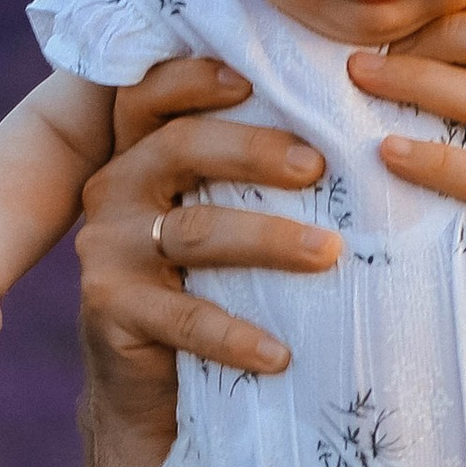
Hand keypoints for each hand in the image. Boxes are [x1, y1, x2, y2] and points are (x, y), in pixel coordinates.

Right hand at [77, 54, 339, 447]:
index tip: (252, 79)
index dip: (194, 79)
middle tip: (318, 166)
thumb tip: (358, 131)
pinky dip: (235, 335)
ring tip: (330, 253)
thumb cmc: (209, 286)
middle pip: (180, 147)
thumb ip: (254, 174)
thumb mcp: (223, 218)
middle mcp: (115, 188)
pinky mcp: (110, 309)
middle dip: (253, 150)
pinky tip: (281, 354)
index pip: (154, 94)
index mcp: (141, 151)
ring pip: (194, 230)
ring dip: (267, 239)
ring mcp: (107, 249)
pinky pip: (183, 317)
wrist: (152, 387)